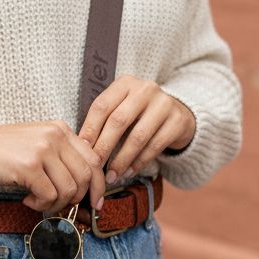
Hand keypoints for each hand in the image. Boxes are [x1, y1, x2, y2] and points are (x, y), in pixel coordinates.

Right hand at [0, 121, 107, 212]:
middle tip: (60, 205)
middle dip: (76, 198)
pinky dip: (41, 204)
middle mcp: (55, 136)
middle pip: (85, 176)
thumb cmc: (4, 152)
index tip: (95, 202)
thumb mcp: (39, 146)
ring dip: (56, 203)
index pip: (94, 159)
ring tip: (38, 200)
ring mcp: (42, 150)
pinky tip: (28, 199)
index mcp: (61, 129)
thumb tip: (85, 190)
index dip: (99, 185)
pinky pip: (49, 195)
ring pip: (69, 189)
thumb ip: (62, 159)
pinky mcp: (29, 166)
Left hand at [76, 75, 195, 182]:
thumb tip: (80, 147)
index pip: (102, 106)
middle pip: (118, 121)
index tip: (81, 150)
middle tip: (94, 166)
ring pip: (137, 136)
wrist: (178, 113)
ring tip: (112, 175)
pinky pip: (155, 146)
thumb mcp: (122, 107)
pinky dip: (139, 162)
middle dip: (104, 147)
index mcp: (125, 83)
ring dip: (122, 160)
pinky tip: (129, 172)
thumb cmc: (140, 114)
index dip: (89, 129)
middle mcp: (145, 89)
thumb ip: (105, 120)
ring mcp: (164, 104)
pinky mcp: (177, 121)